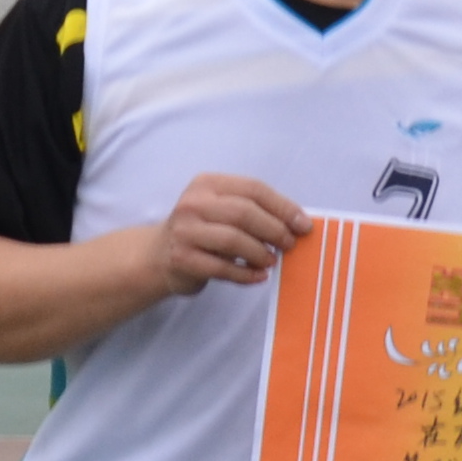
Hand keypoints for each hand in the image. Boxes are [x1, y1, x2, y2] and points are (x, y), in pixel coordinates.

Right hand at [144, 173, 308, 295]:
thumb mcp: (220, 209)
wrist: (158, 256)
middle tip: (289, 244)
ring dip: (260, 253)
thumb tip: (297, 223)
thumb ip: (253, 210)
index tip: (303, 224)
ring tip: (271, 260)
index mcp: (207, 184)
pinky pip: (222, 268)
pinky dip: (246, 274)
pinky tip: (258, 277)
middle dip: (274, 230)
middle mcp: (193, 203)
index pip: (253, 189)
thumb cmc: (201, 231)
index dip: (283, 207)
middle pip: (244, 213)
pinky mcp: (182, 258)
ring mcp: (185, 231)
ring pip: (233, 240)